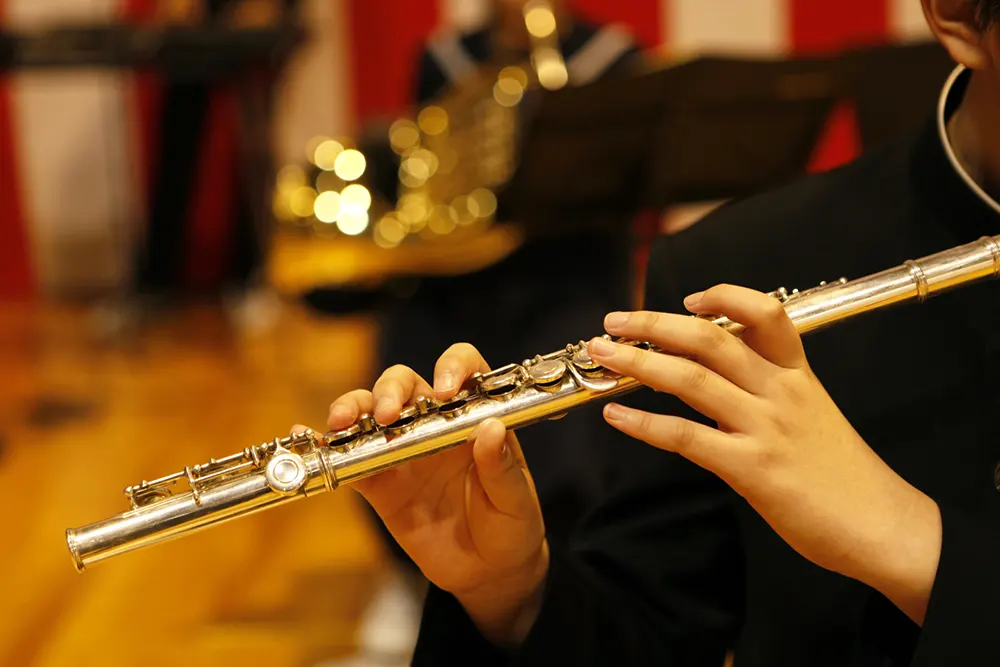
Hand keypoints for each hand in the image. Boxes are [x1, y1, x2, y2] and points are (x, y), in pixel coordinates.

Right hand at [318, 344, 547, 644]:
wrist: (487, 572)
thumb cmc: (511, 527)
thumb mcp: (516, 502)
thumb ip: (503, 469)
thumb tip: (492, 429)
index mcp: (474, 417)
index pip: (463, 369)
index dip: (452, 366)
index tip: (445, 389)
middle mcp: (434, 423)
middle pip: (405, 383)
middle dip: (390, 390)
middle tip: (386, 415)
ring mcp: (402, 449)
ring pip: (370, 412)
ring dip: (353, 408)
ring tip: (341, 423)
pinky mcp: (379, 482)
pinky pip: (349, 459)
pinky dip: (327, 448)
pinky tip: (306, 439)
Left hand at [588, 285, 941, 623]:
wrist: (880, 526)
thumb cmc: (839, 471)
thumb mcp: (811, 410)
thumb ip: (768, 384)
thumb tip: (715, 364)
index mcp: (796, 373)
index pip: (765, 312)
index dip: (723, 296)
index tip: (687, 298)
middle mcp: (779, 391)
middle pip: (710, 338)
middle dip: (654, 324)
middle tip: (614, 322)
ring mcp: (765, 427)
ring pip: (691, 379)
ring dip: (637, 363)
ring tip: (603, 355)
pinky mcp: (752, 469)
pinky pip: (686, 437)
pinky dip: (643, 423)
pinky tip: (615, 415)